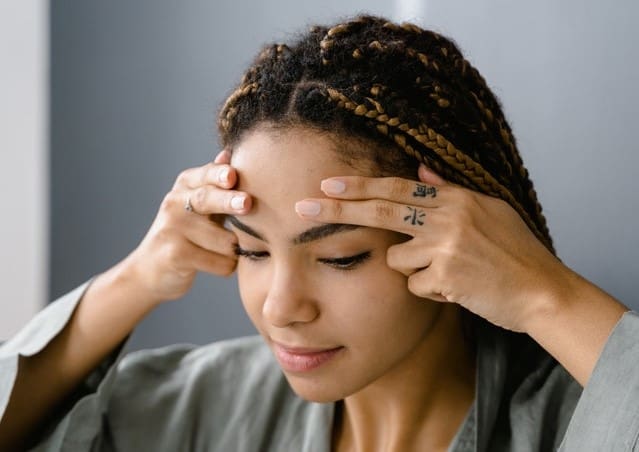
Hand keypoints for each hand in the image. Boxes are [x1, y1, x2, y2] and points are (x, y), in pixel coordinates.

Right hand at [124, 150, 250, 304]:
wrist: (152, 270)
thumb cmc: (187, 232)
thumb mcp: (200, 204)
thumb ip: (216, 182)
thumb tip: (228, 152)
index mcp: (186, 185)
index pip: (205, 175)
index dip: (219, 175)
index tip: (232, 176)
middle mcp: (175, 203)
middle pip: (207, 200)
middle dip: (229, 201)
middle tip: (247, 203)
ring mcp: (172, 229)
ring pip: (223, 239)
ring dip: (234, 249)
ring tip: (226, 251)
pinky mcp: (175, 255)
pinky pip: (219, 262)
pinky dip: (227, 266)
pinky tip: (219, 265)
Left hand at [295, 164, 569, 332]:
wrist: (542, 291)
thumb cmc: (516, 251)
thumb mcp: (488, 210)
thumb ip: (449, 191)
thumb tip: (421, 168)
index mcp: (456, 198)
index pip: (397, 188)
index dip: (360, 186)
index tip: (328, 184)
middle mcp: (447, 218)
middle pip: (380, 212)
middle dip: (337, 210)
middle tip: (303, 207)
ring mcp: (445, 247)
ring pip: (395, 259)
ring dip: (412, 268)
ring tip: (449, 271)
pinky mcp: (445, 277)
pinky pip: (413, 285)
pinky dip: (428, 289)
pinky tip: (457, 287)